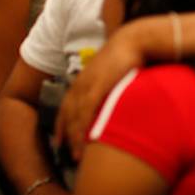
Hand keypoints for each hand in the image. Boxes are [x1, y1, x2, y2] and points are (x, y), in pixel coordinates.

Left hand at [55, 29, 142, 162]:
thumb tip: (111, 101)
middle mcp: (81, 84)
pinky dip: (84, 126)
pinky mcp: (100, 86)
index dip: (62, 125)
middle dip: (66, 136)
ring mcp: (89, 85)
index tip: (60, 141)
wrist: (134, 40)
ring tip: (78, 155)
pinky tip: (86, 138)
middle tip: (69, 154)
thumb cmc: (127, 55)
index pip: (66, 107)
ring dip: (75, 137)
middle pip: (68, 115)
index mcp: (83, 80)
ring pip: (76, 117)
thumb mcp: (111, 72)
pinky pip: (88, 111)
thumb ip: (107, 86)